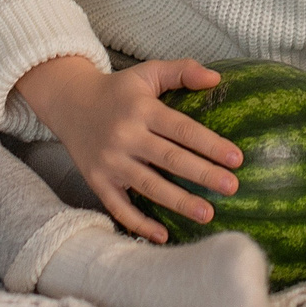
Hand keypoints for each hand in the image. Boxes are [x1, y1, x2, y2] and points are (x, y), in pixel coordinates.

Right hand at [13, 54, 244, 242]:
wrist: (69, 103)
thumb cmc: (118, 90)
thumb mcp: (148, 72)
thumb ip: (182, 70)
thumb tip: (216, 78)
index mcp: (141, 109)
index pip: (181, 129)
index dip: (210, 144)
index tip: (236, 158)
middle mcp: (125, 136)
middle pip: (170, 160)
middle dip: (203, 175)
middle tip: (231, 187)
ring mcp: (110, 162)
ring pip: (149, 186)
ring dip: (179, 202)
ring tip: (208, 214)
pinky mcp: (97, 181)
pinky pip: (119, 207)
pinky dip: (139, 224)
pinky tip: (163, 235)